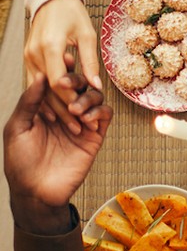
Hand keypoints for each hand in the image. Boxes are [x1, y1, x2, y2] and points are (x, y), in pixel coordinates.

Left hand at [5, 73, 111, 234]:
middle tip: (67, 83)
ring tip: (76, 109)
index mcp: (44, 107)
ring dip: (87, 98)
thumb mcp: (17, 128)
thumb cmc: (20, 161)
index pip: (57, 82)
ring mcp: (81, 123)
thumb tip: (41, 76)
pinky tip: (88, 119)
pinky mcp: (95, 136)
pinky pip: (105, 116)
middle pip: (79, 85)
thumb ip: (29, 102)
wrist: (36, 191)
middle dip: (75, 80)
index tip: (63, 59)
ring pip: (95, 97)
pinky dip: (100, 112)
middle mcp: (65, 111)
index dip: (61, 69)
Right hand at [24, 0, 101, 134]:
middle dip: (65, 109)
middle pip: (48, 89)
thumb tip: (96, 86)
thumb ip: (90, 61)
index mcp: (50, 46)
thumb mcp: (87, 36)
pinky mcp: (28, 59)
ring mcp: (29, 57)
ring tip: (72, 126)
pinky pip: (37, 84)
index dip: (72, 99)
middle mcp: (35, 53)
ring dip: (56, 108)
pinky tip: (58, 113)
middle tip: (81, 128)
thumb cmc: (72, 15)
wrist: (51, 0)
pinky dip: (47, 98)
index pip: (59, 80)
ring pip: (41, 89)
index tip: (85, 115)